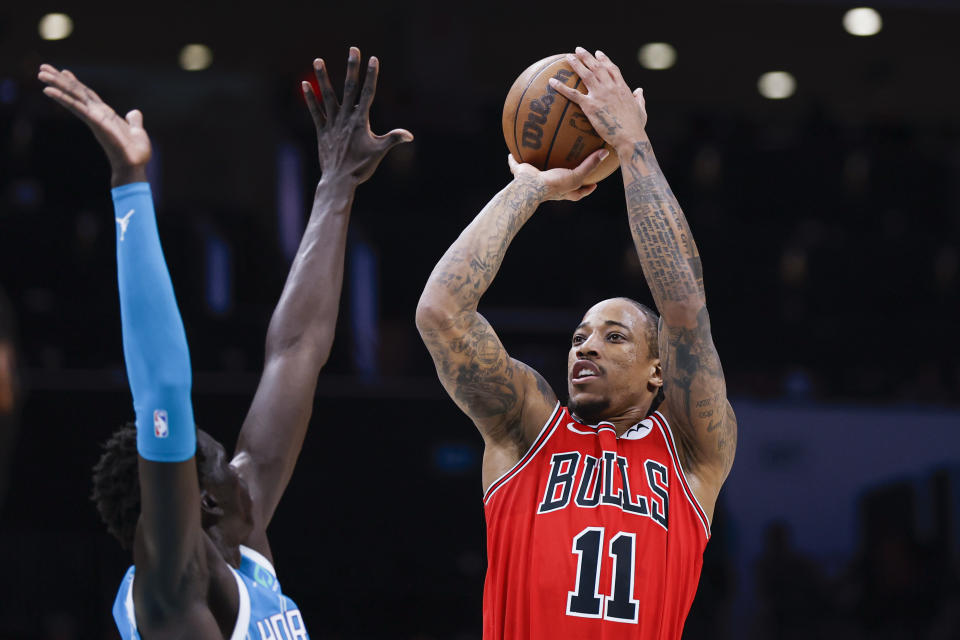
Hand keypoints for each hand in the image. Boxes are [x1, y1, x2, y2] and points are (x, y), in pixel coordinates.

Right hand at [37, 64, 150, 185]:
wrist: (135, 165)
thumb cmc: (135, 153)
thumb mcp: (136, 132)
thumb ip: (134, 122)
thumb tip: (134, 113)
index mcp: (105, 114)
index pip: (88, 94)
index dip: (76, 83)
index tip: (64, 72)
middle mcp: (96, 114)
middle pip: (76, 93)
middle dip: (60, 80)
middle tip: (42, 68)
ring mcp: (94, 118)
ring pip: (72, 97)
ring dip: (57, 85)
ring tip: (41, 74)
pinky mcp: (94, 122)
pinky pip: (77, 108)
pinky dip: (64, 98)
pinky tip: (49, 91)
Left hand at [303, 47, 412, 184]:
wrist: (339, 181)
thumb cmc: (361, 167)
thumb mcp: (379, 152)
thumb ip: (393, 140)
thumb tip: (409, 135)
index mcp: (361, 121)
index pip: (368, 93)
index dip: (371, 75)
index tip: (373, 59)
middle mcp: (346, 118)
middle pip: (350, 88)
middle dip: (352, 67)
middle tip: (353, 49)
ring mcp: (332, 124)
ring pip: (328, 96)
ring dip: (323, 77)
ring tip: (317, 60)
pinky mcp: (322, 131)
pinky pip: (315, 111)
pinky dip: (310, 98)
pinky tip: (305, 84)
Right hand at [507, 147, 607, 200]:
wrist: (531, 187)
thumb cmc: (554, 185)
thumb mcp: (576, 176)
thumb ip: (590, 165)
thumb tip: (606, 152)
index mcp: (562, 191)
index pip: (578, 193)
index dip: (586, 189)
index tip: (594, 184)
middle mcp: (548, 188)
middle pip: (557, 182)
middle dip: (562, 177)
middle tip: (569, 169)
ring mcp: (533, 181)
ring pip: (536, 172)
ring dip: (537, 165)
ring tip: (540, 153)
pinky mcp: (520, 174)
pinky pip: (516, 164)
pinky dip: (512, 159)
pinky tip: (511, 150)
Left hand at [548, 47, 646, 151]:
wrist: (630, 136)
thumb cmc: (636, 127)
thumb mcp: (641, 110)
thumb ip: (639, 98)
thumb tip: (640, 90)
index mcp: (622, 88)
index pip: (612, 69)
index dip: (604, 60)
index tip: (598, 53)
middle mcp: (611, 87)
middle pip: (597, 67)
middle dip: (587, 57)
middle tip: (578, 50)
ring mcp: (600, 95)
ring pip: (586, 75)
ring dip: (576, 64)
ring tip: (568, 57)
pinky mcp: (590, 106)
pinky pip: (573, 94)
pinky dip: (561, 87)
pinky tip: (552, 82)